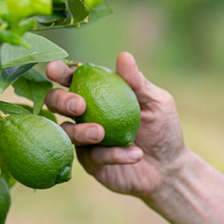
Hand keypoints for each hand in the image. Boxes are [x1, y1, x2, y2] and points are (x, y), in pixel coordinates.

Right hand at [44, 52, 188, 198]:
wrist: (169, 167)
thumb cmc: (163, 129)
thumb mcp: (156, 102)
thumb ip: (137, 82)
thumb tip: (123, 56)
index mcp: (97, 92)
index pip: (73, 78)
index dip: (59, 72)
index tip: (54, 71)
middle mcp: (85, 115)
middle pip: (56, 103)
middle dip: (61, 101)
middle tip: (80, 105)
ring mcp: (85, 140)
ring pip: (67, 133)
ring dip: (81, 132)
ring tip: (102, 132)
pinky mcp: (91, 163)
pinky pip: (93, 158)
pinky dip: (112, 155)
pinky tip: (134, 155)